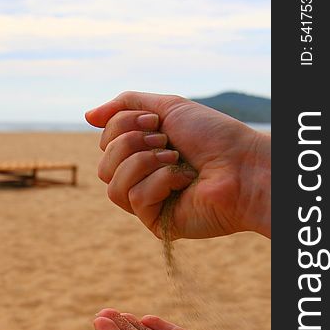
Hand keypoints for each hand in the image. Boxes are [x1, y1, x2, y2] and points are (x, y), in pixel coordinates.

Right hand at [86, 91, 270, 239]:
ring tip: (173, 158)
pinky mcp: (156, 223)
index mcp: (142, 153)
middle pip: (103, 164)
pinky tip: (182, 181)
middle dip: (131, 144)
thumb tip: (86, 116)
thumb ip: (126, 106)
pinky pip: (133, 198)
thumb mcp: (167, 107)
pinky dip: (159, 181)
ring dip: (142, 162)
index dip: (122, 126)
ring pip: (111, 184)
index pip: (105, 142)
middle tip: (165, 141)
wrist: (242, 165)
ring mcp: (148, 203)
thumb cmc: (212, 136)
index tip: (156, 122)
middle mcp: (141, 178)